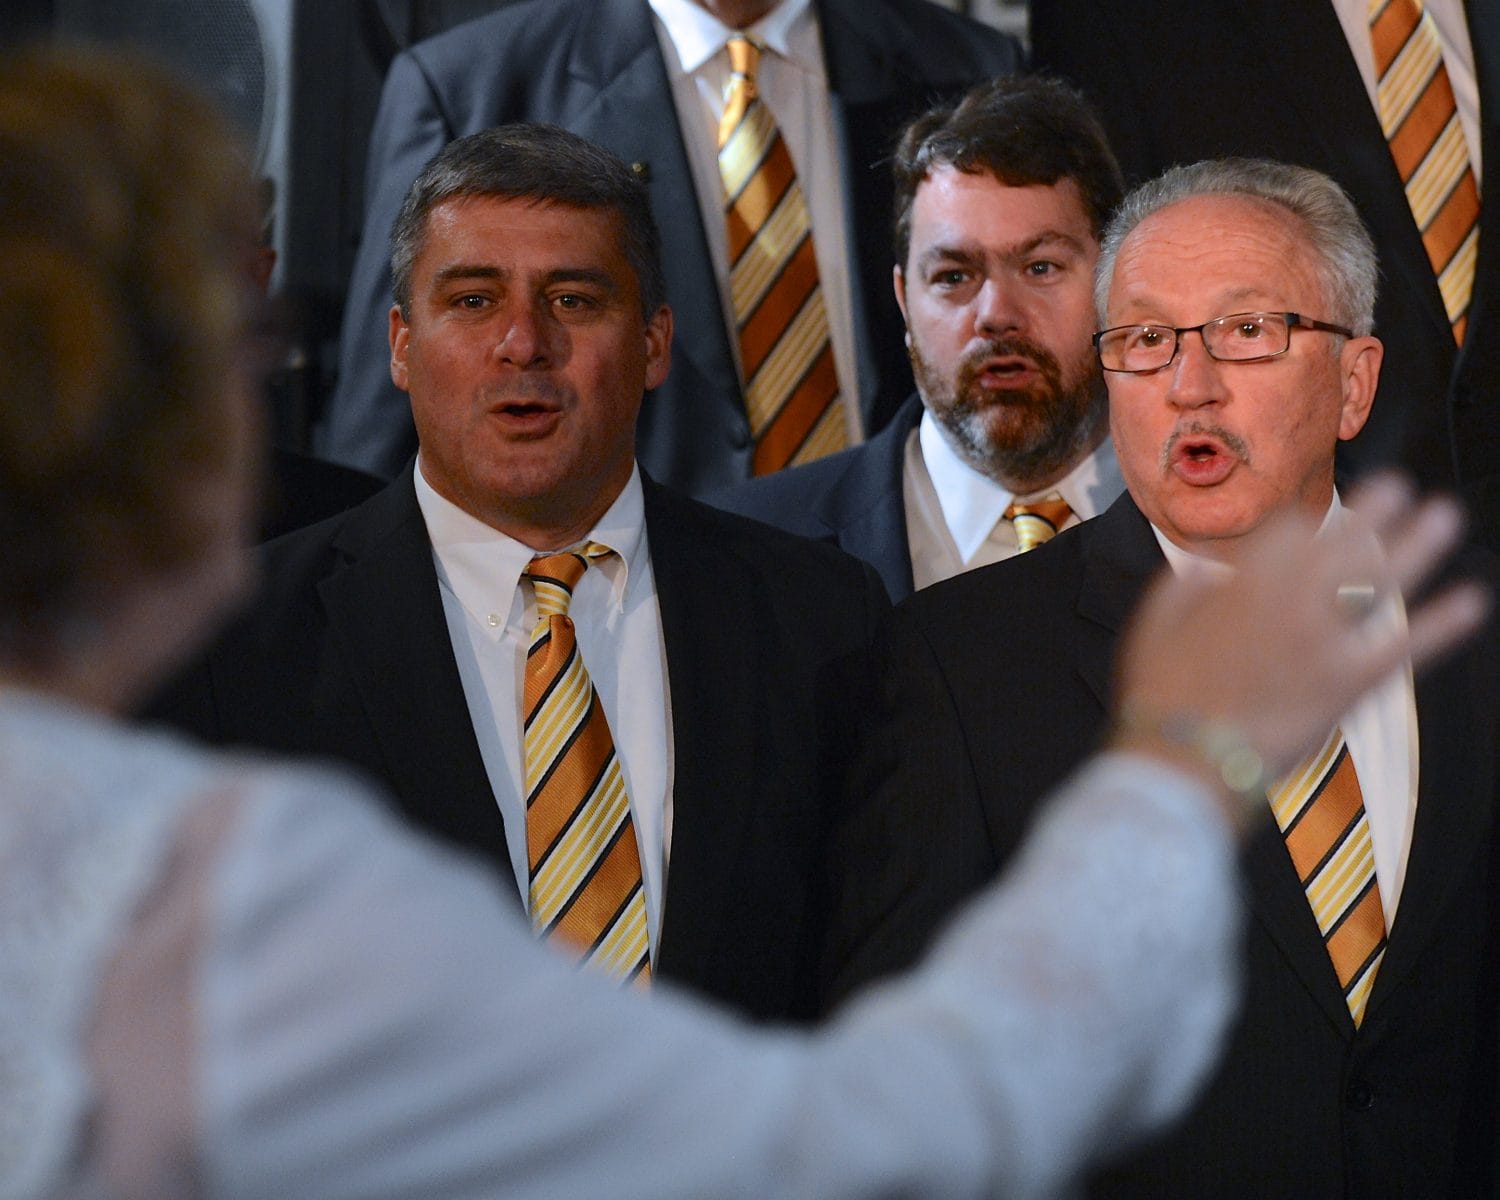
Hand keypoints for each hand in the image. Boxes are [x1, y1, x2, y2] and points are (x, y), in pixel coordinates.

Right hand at [1112, 475, 1489, 829]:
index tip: (1314, 520)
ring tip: (1444, 515)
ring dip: (1419, 545)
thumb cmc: (1158, 693)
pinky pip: (1404, 647)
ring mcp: (1324, 640)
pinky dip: (1442, 624)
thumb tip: (1207, 571)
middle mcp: (1291, 600)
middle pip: (1343, 543)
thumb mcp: (1152, 625)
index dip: (1305, 522)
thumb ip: (1182, 587)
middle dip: (1374, 510)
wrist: (1182, 756)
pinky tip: (1471, 601)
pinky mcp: (1348, 684)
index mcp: (1242, 581)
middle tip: (1400, 485)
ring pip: (1381, 582)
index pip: (1287, 532)